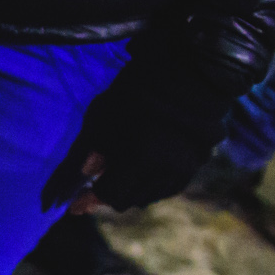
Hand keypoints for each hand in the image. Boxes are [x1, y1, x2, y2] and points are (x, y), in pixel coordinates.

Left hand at [42, 25, 232, 213]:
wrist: (194, 69)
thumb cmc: (141, 87)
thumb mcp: (105, 113)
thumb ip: (92, 148)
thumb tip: (84, 176)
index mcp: (141, 158)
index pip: (109, 195)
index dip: (89, 200)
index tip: (73, 206)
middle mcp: (167, 170)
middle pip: (129, 200)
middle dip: (108, 195)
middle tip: (93, 186)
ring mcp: (187, 168)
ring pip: (150, 196)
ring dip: (131, 191)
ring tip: (118, 176)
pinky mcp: (200, 162)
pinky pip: (170, 186)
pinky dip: (152, 185)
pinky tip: (143, 172)